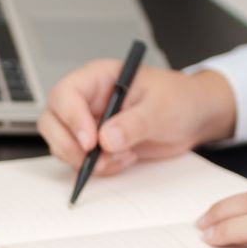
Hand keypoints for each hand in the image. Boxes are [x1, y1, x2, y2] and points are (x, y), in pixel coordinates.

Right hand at [39, 63, 236, 175]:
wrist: (194, 118)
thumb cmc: (180, 99)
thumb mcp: (161, 108)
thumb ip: (134, 123)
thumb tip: (106, 139)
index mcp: (99, 78)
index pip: (66, 94)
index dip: (71, 118)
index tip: (90, 141)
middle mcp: (88, 101)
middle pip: (52, 120)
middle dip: (67, 144)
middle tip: (92, 158)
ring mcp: (89, 124)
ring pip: (61, 144)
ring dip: (85, 160)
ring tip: (120, 156)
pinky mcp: (96, 145)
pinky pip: (80, 162)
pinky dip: (99, 168)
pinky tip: (124, 159)